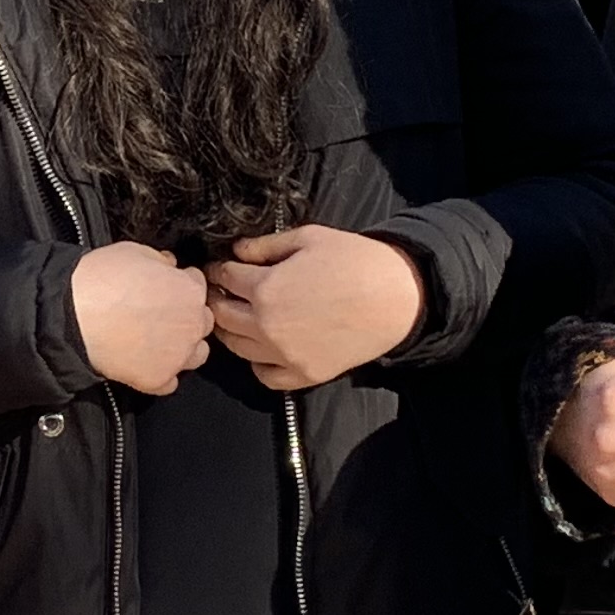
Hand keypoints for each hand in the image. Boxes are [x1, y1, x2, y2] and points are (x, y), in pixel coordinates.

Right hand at [72, 241, 213, 396]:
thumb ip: (159, 260)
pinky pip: (170, 382)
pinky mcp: (158, 379)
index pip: (198, 286)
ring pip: (195, 355)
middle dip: (186, 317)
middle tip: (160, 315)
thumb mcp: (133, 252)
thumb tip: (166, 264)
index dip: (180, 285)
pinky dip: (160, 375)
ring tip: (155, 343)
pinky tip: (142, 364)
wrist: (72, 317)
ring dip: (182, 349)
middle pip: (202, 322)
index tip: (168, 288)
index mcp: (189, 291)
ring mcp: (177, 355)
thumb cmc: (99, 281)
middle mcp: (191, 325)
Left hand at [204, 225, 423, 392]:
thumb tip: (236, 251)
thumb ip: (266, 245)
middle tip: (221, 291)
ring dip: (231, 330)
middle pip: (223, 316)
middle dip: (217, 299)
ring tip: (237, 317)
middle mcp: (267, 327)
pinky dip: (258, 363)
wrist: (396, 297)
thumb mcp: (308, 238)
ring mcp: (284, 355)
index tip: (220, 267)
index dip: (219, 269)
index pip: (225, 278)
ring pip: (237, 348)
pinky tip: (263, 348)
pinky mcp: (304, 375)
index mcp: (266, 288)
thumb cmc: (355, 260)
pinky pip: (265, 375)